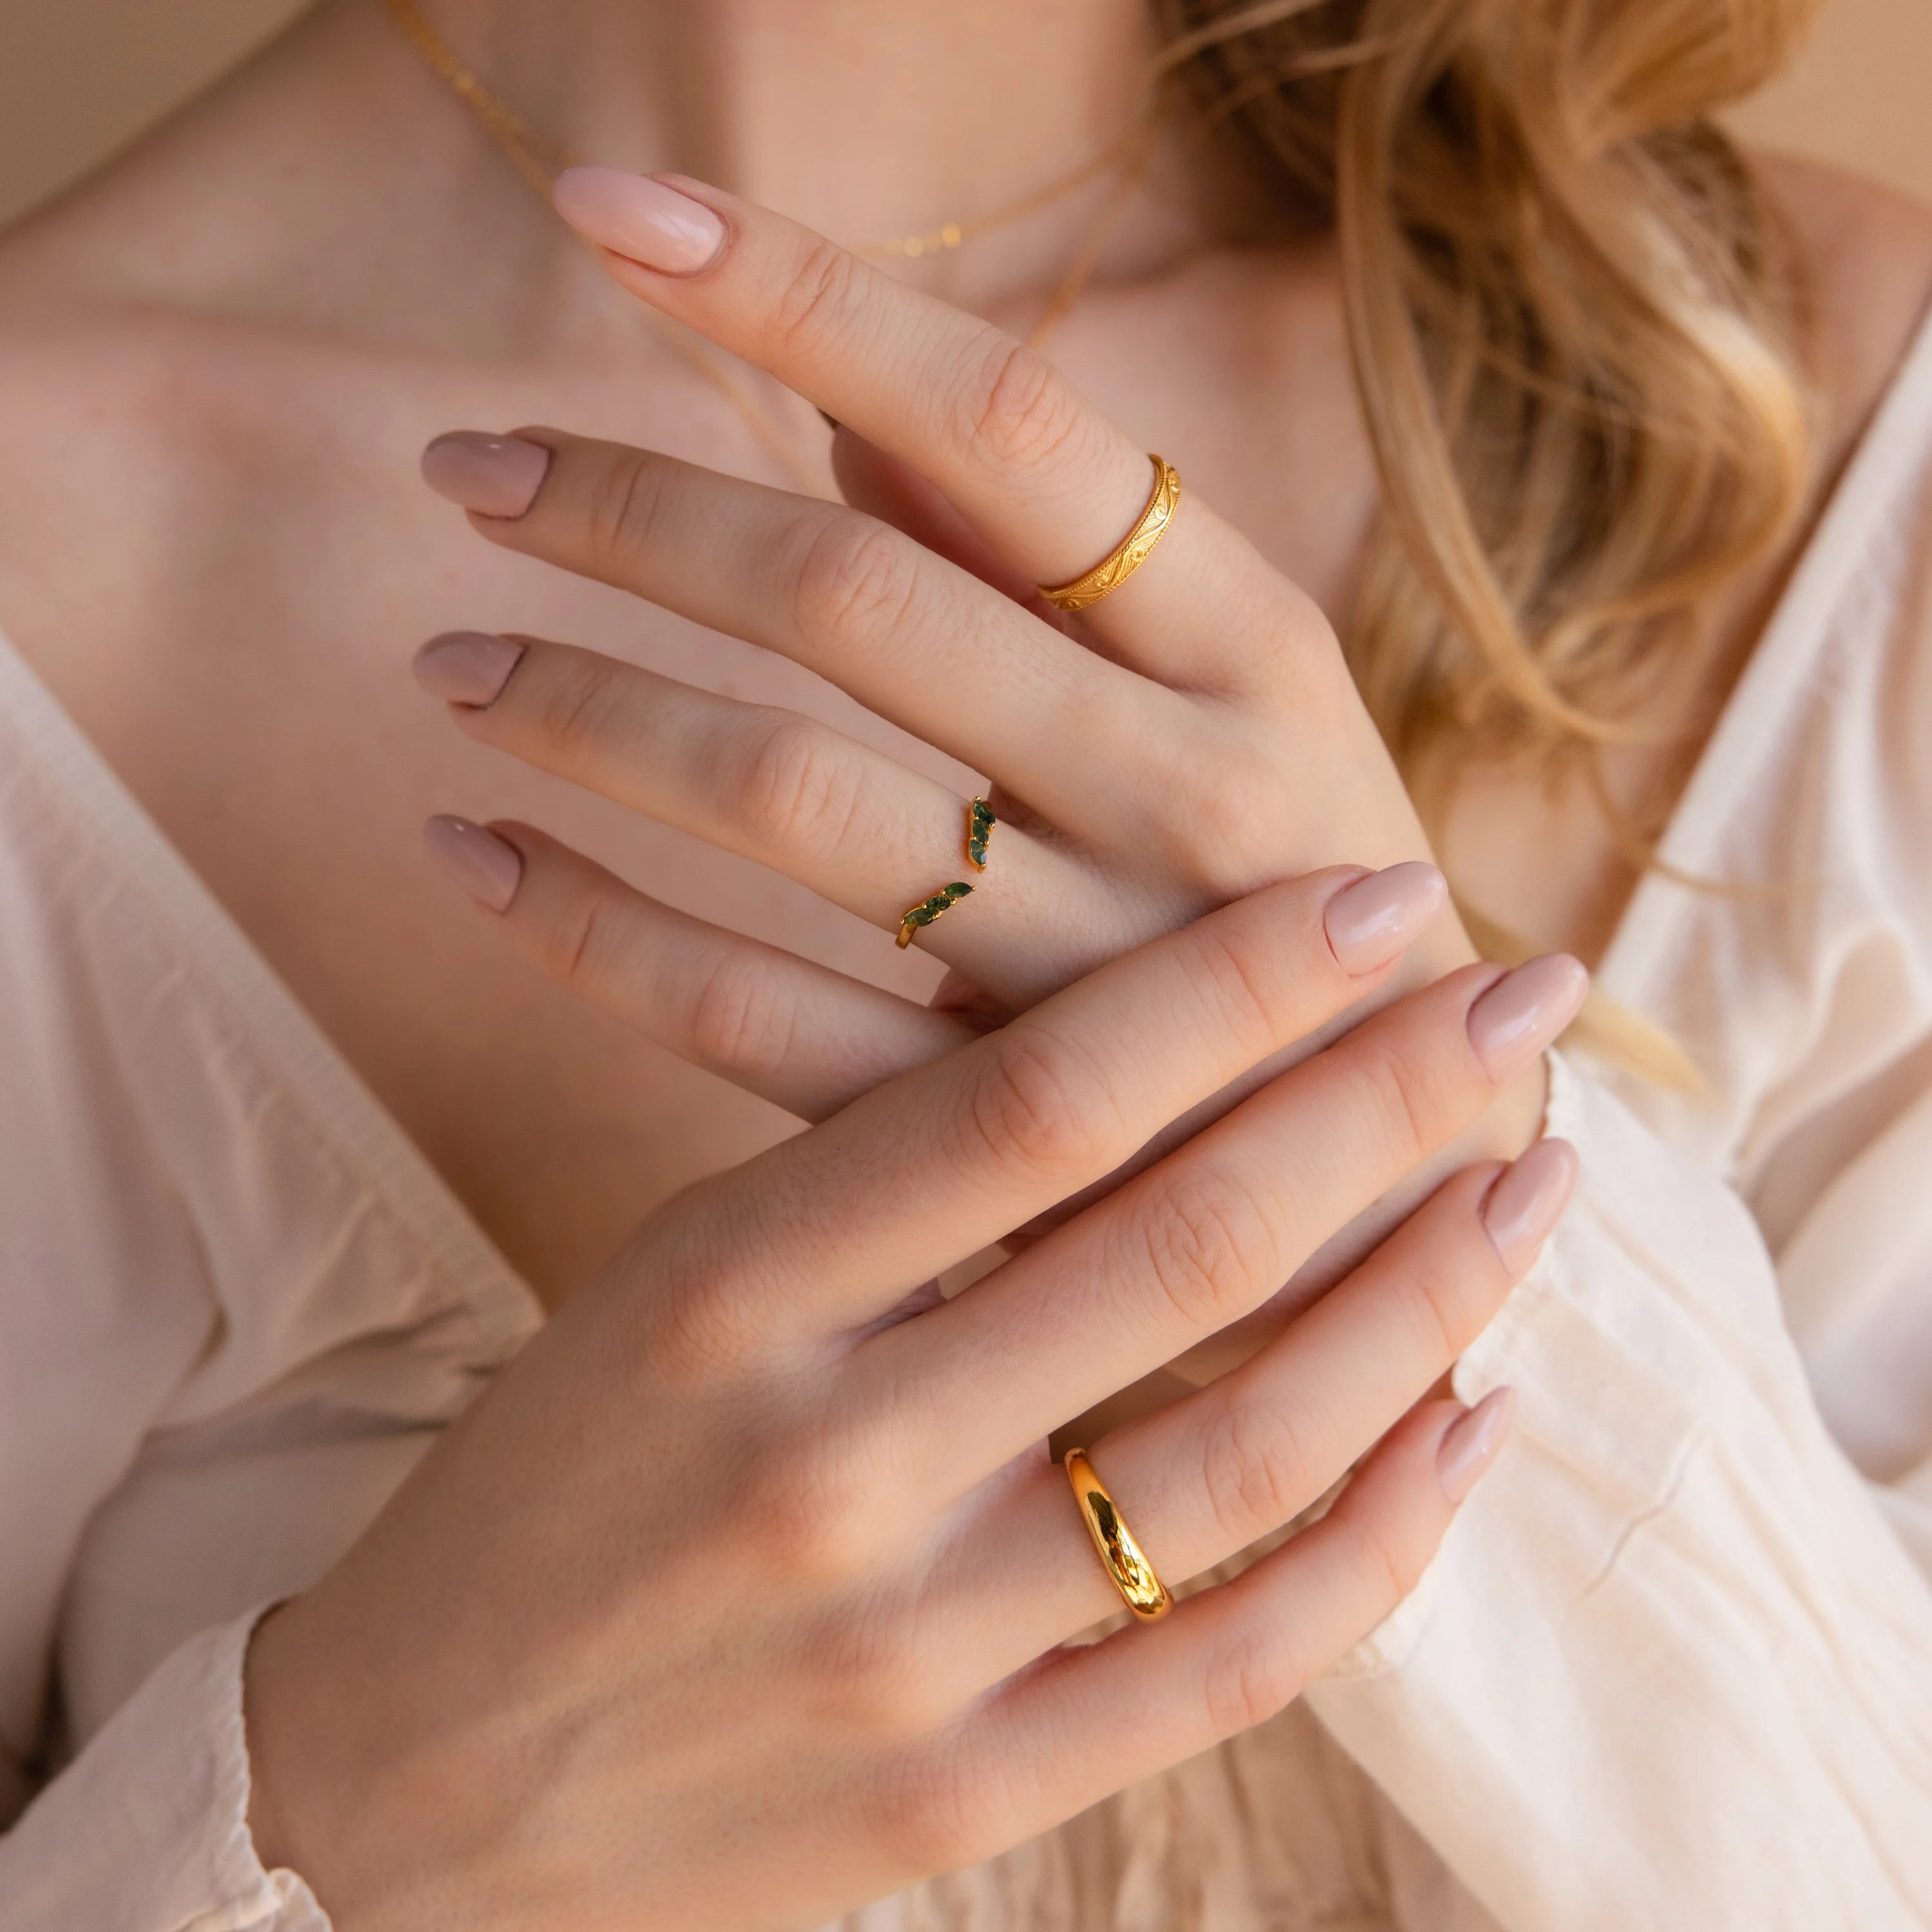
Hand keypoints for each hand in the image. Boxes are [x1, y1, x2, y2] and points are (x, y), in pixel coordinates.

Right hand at [245, 875, 1577, 1930]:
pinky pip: (1237, 1667)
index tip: (1376, 893)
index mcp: (726, 1294)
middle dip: (1383, 1097)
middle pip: (1178, 1250)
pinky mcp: (965, 1799)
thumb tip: (1134, 1048)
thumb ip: (876, 1182)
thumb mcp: (668, 1283)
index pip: (1035, 1097)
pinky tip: (1471, 1426)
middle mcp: (827, 1463)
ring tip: (1532, 1187)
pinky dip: (1382, 1543)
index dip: (1234, 980)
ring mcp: (907, 1651)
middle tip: (1521, 991)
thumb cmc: (553, 1480)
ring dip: (1425, 1303)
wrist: (418, 1781)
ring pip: (1248, 1459)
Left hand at [412, 174, 1555, 1360]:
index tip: (606, 213)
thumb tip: (852, 412)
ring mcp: (1093, 978)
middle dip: (633, 510)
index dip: (799, 299)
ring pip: (792, 806)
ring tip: (449, 666)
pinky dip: (592, 933)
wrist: (1416, 1172)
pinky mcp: (1001, 1131)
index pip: (1006, 423)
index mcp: (1259, 649)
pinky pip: (758, 1019)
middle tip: (464, 473)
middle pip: (860, 602)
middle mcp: (1189, 793)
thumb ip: (1065, 560)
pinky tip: (476, 857)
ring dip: (588, 711)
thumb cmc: (1302, 893)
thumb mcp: (1250, 701)